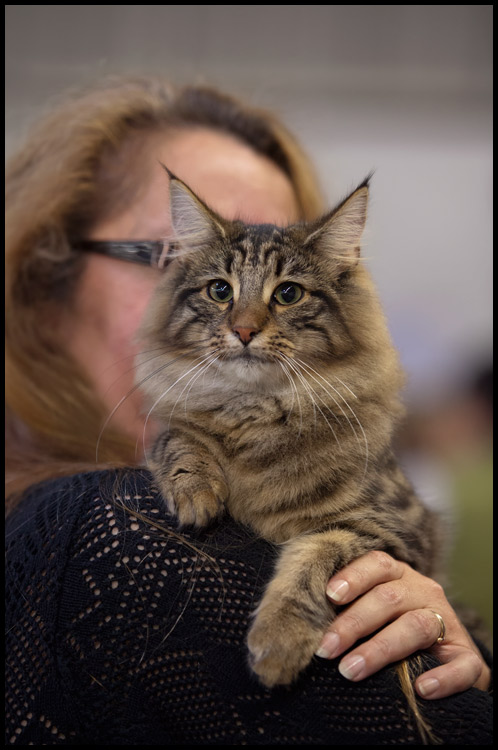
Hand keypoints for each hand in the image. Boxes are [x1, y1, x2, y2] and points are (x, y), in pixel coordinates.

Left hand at [315, 551, 490, 698]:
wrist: (445, 659)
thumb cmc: (392, 630)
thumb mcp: (372, 613)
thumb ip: (346, 610)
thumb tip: (302, 622)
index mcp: (399, 577)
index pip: (376, 564)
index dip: (354, 576)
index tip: (330, 595)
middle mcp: (424, 592)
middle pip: (388, 598)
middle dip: (353, 623)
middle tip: (326, 649)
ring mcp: (447, 623)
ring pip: (417, 626)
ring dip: (381, 648)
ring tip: (351, 670)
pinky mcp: (468, 657)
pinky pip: (461, 666)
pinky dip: (443, 677)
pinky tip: (422, 688)